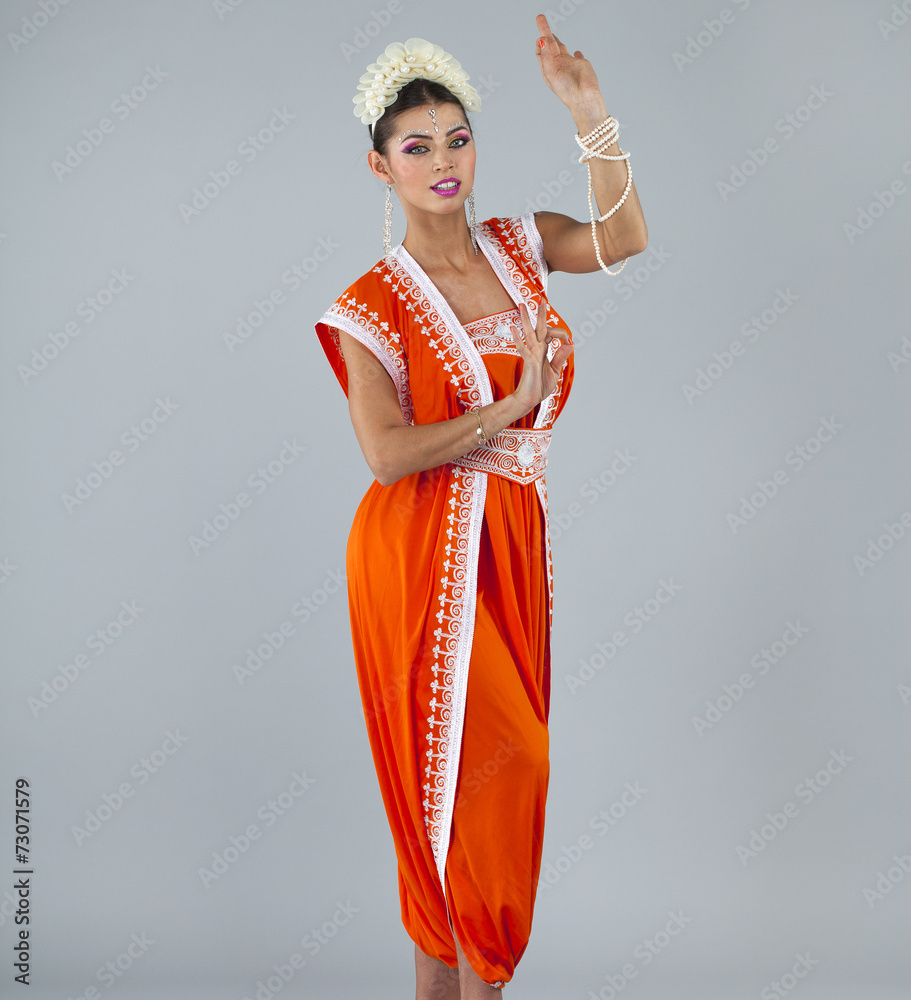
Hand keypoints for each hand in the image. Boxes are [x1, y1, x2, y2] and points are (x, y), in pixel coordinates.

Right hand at [509, 300, 572, 415]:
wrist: (529, 399)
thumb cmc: (539, 386)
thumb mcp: (555, 371)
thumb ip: (561, 357)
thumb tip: (571, 344)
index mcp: (543, 350)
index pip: (552, 333)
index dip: (563, 334)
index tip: (569, 342)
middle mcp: (536, 349)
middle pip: (539, 327)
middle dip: (540, 313)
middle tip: (541, 299)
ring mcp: (531, 354)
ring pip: (529, 333)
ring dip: (526, 319)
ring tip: (521, 305)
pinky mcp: (528, 361)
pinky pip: (523, 348)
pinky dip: (518, 339)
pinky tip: (513, 328)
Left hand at [535, 12, 602, 110]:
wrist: (584, 96)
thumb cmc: (566, 90)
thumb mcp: (551, 72)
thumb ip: (547, 56)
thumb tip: (542, 40)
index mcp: (548, 68)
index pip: (541, 51)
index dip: (539, 42)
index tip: (540, 35)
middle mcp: (558, 64)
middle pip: (549, 44)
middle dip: (545, 31)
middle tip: (540, 18)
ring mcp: (569, 63)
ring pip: (561, 46)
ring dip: (555, 38)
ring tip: (548, 29)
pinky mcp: (581, 63)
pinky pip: (577, 57)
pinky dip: (577, 54)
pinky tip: (576, 52)